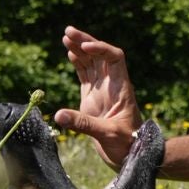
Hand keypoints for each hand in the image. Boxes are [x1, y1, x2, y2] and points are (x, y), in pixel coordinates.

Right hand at [52, 25, 140, 169]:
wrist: (131, 156)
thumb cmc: (126, 146)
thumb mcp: (106, 134)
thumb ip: (84, 124)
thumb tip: (58, 115)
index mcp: (121, 88)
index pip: (115, 58)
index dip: (101, 49)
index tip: (86, 48)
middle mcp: (112, 85)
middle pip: (100, 56)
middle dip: (86, 42)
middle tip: (68, 31)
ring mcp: (102, 91)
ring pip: (91, 63)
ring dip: (80, 49)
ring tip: (66, 36)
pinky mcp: (92, 99)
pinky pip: (85, 75)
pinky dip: (78, 63)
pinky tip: (69, 53)